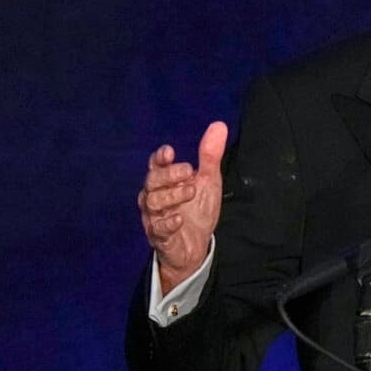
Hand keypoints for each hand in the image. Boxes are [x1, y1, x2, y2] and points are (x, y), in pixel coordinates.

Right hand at [138, 122, 227, 294]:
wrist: (196, 245)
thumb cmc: (197, 209)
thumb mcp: (207, 180)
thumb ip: (209, 155)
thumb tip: (219, 125)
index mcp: (165, 181)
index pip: (155, 165)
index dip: (159, 158)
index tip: (169, 151)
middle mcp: (155, 197)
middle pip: (151, 181)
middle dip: (168, 174)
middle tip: (187, 171)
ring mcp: (155, 217)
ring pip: (152, 203)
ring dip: (171, 196)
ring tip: (190, 191)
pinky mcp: (160, 237)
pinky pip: (157, 229)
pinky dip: (168, 223)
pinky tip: (180, 219)